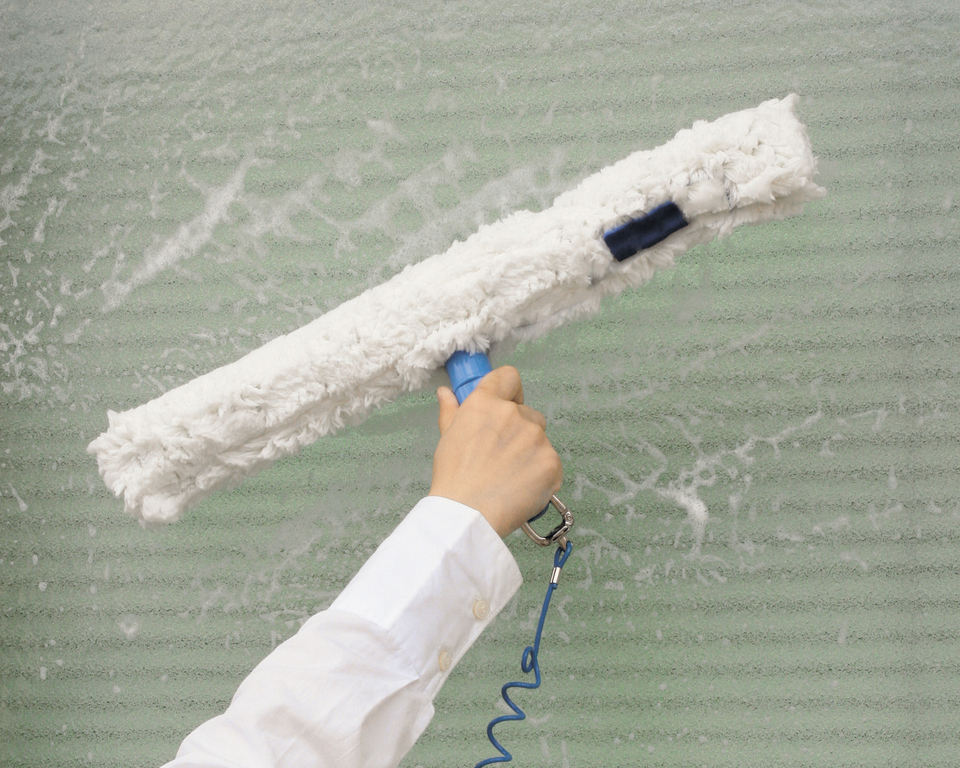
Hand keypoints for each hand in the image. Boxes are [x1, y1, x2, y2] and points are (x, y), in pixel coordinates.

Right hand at [429, 366, 562, 537]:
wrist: (468, 514)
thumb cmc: (454, 479)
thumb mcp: (447, 438)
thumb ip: (451, 411)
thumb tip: (446, 393)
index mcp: (486, 403)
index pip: (509, 377)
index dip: (509, 390)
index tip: (506, 404)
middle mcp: (514, 414)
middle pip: (528, 413)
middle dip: (519, 430)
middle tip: (501, 457)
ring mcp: (536, 438)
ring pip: (540, 439)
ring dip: (531, 453)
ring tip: (508, 477)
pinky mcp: (552, 462)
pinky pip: (551, 463)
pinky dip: (541, 475)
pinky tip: (521, 488)